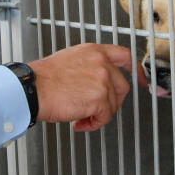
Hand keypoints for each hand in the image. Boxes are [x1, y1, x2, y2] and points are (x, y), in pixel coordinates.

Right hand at [29, 43, 146, 131]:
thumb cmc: (43, 78)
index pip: (124, 55)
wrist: (33, 88)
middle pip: (123, 86)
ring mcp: (102, 80)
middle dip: (114, 101)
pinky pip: (104, 117)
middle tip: (99, 109)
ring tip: (80, 115)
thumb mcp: (70, 59)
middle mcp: (101, 63)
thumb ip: (89, 66)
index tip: (141, 79)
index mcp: (94, 51)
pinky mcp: (100, 98)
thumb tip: (97, 81)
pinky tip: (79, 122)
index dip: (137, 70)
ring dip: (97, 114)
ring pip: (113, 105)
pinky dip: (93, 124)